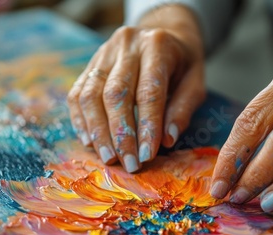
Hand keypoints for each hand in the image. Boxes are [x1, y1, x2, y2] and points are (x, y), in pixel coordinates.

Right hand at [67, 6, 204, 172]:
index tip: (146, 156)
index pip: (149, 91)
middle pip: (115, 94)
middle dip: (121, 134)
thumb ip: (182, 109)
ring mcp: (104, 52)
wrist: (165, 32)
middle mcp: (127, 44)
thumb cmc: (182, 64)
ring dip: (98, 131)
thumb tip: (166, 140)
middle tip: (127, 164)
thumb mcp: (195, 83)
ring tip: (108, 158)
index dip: (147, 126)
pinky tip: (90, 142)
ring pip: (91, 95)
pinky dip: (81, 120)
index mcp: (157, 45)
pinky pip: (77, 93)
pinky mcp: (90, 63)